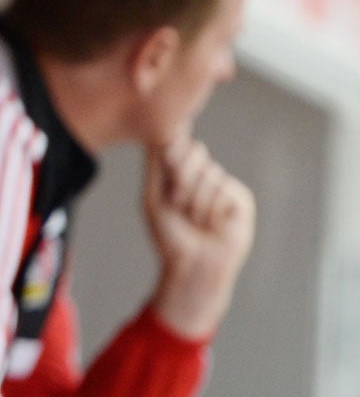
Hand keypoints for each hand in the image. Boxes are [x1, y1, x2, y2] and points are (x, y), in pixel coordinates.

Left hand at [144, 139, 254, 336]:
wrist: (192, 266)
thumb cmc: (169, 234)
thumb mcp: (154, 196)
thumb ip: (157, 164)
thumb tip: (162, 131)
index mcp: (182, 172)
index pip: (178, 144)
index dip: (172, 153)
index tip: (166, 163)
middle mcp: (204, 175)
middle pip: (195, 152)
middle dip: (181, 179)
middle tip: (177, 205)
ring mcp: (224, 186)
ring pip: (209, 173)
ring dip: (195, 201)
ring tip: (195, 221)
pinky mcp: (241, 200)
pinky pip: (225, 191)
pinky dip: (212, 210)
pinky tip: (213, 226)